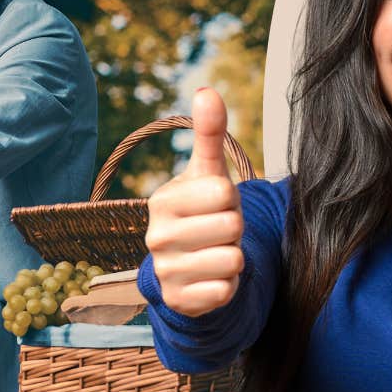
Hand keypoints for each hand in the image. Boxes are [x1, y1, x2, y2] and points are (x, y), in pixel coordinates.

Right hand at [144, 88, 244, 316]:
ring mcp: (165, 271)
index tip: (217, 205)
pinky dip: (228, 286)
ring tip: (216, 253)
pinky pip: (225, 291)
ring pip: (232, 260)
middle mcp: (156, 237)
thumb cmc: (202, 211)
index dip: (232, 200)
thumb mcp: (206, 174)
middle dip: (235, 230)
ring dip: (234, 258)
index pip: (225, 193)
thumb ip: (208, 134)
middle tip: (219, 232)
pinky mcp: (179, 301)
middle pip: (232, 227)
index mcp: (162, 201)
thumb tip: (206, 91)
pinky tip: (213, 278)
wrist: (187, 266)